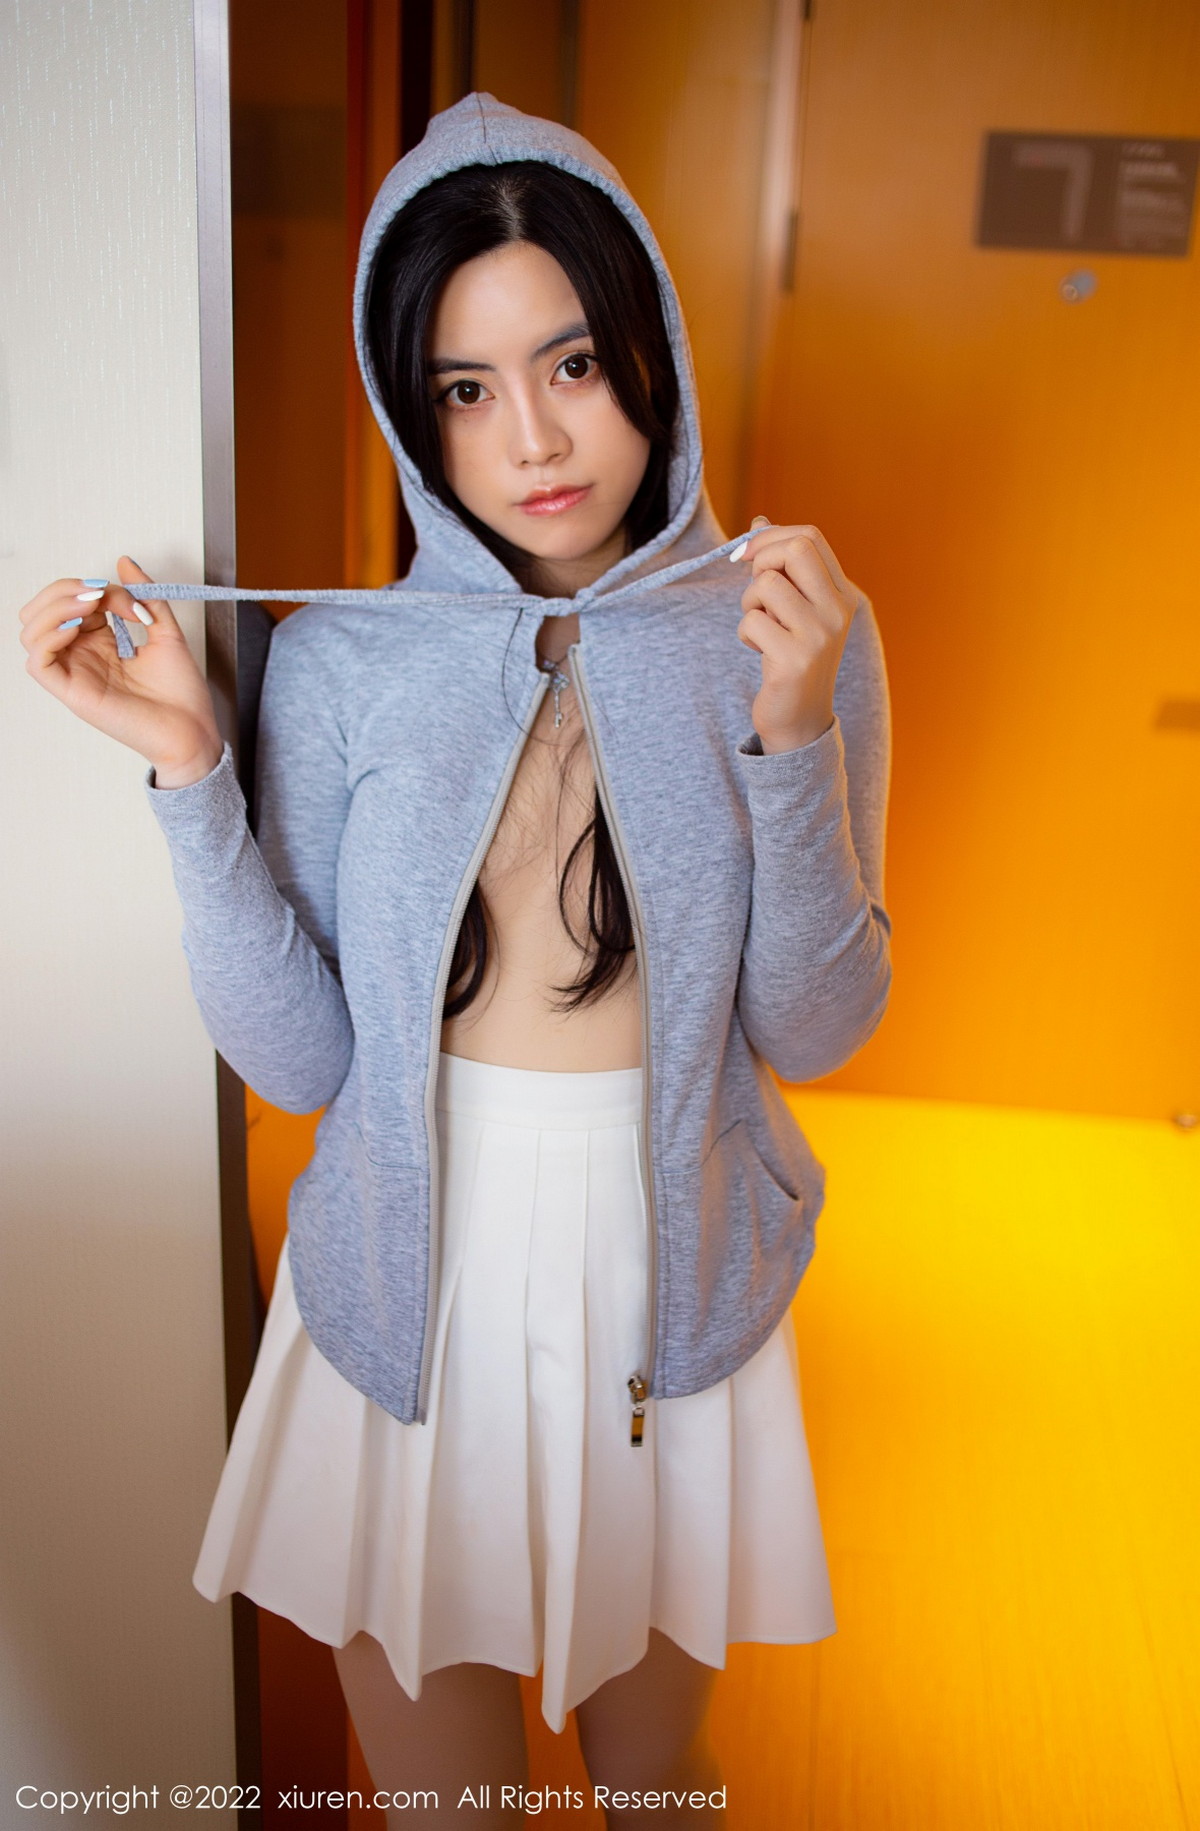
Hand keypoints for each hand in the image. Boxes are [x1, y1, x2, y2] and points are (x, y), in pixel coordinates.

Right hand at [19, 556, 223, 784]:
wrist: (192, 731)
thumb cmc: (181, 692)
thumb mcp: (165, 630)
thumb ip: (144, 596)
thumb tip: (124, 561)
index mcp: (99, 642)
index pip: (71, 601)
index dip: (92, 586)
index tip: (128, 596)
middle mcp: (81, 656)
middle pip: (41, 612)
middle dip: (63, 590)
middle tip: (97, 593)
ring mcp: (74, 674)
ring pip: (31, 632)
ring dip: (55, 608)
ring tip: (90, 606)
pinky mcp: (72, 693)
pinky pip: (37, 662)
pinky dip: (48, 637)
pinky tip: (76, 629)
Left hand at [735, 518, 858, 752]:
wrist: (800, 719)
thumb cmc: (790, 656)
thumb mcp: (792, 607)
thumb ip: (781, 566)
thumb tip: (759, 521)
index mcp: (841, 594)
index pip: (810, 537)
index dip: (771, 537)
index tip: (748, 555)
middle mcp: (837, 611)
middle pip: (795, 548)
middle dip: (761, 560)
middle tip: (755, 589)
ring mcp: (819, 636)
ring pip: (766, 585)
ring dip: (749, 603)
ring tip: (761, 627)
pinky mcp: (795, 661)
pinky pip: (752, 621)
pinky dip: (746, 633)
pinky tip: (760, 651)